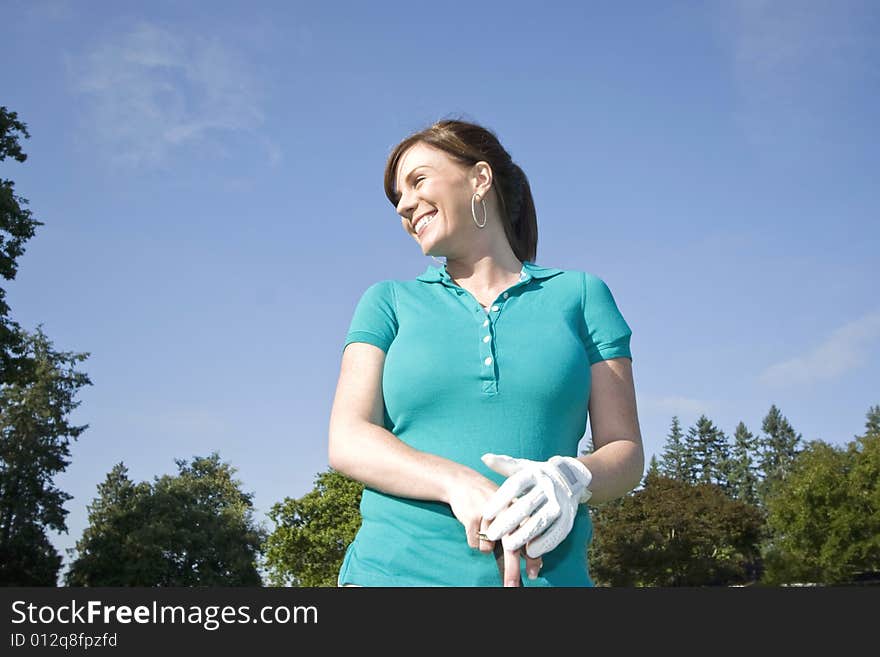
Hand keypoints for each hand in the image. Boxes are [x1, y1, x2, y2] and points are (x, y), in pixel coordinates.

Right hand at [445, 468, 541, 585]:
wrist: (463, 482)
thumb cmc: (490, 501)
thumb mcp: (509, 510)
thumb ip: (522, 531)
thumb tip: (537, 561)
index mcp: (519, 510)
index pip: (530, 536)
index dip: (534, 557)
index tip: (533, 574)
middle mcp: (507, 511)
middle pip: (511, 547)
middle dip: (512, 570)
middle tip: (512, 586)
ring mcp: (489, 515)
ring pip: (488, 548)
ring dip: (484, 545)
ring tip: (482, 527)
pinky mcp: (472, 517)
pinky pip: (474, 543)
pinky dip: (473, 540)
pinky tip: (472, 525)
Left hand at [481, 453, 592, 557]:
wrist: (570, 476)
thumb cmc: (538, 474)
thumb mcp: (523, 466)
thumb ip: (503, 464)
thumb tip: (484, 458)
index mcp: (534, 473)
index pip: (514, 486)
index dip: (499, 500)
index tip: (486, 514)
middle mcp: (548, 487)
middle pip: (526, 505)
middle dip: (508, 521)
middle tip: (491, 535)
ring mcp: (560, 502)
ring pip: (541, 520)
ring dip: (524, 534)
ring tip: (508, 545)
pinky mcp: (569, 516)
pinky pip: (557, 532)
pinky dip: (545, 542)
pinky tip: (531, 551)